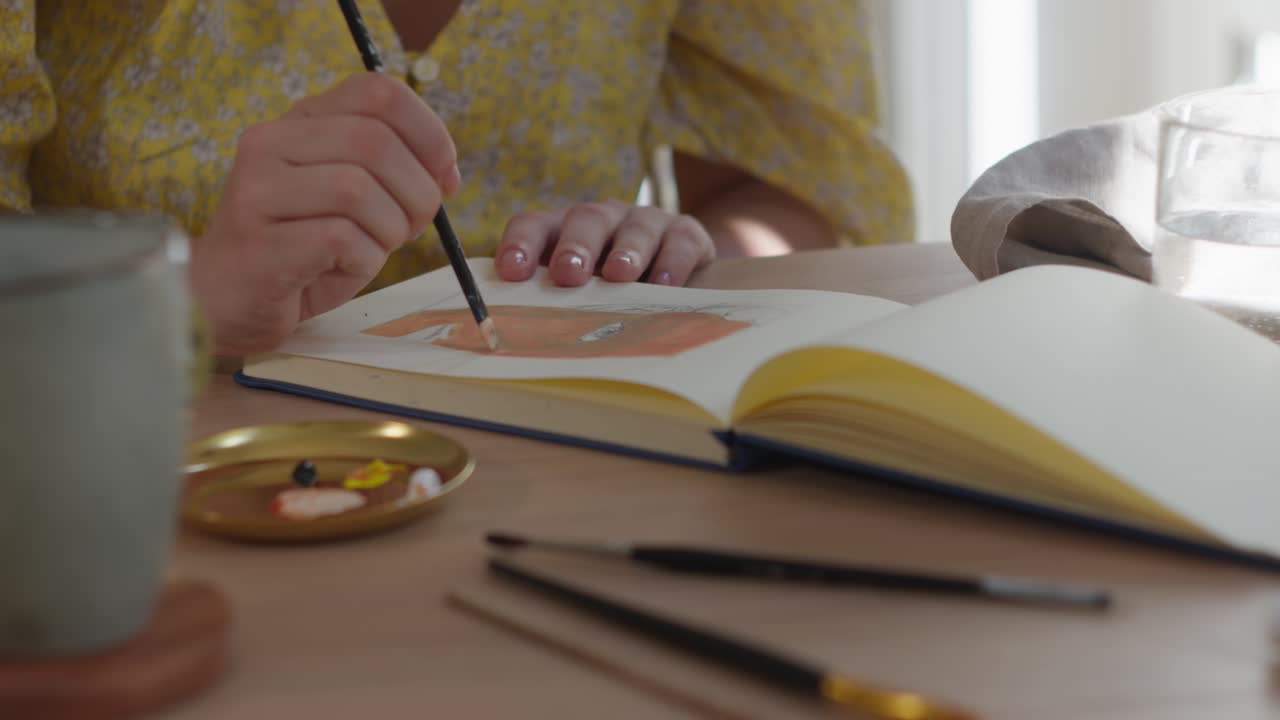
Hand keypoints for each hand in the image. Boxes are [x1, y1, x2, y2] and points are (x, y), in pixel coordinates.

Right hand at [191, 73, 458, 354]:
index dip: (428, 131)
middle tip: (412, 227)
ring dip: (389, 231)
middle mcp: (270, 143)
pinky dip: (363, 261)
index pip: (377, 92)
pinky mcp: (262, 241)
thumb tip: (448, 173)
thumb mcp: (354, 203)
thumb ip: (396, 175)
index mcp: (299, 121)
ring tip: (371, 251)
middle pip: (375, 142)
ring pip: (360, 190)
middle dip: (417, 192)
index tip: (443, 174)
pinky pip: (343, 239)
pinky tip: (340, 270)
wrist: (224, 301)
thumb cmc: (299, 251)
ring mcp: (258, 190)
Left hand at [493, 200, 715, 286]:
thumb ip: (552, 305)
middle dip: (575, 246)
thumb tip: (517, 337)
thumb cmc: (610, 293)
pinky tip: (665, 283)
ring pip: (634, 227)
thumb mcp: (579, 296)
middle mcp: (603, 220)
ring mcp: (645, 223)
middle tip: (568, 274)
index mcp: (563, 230)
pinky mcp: (684, 233)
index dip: (521, 245)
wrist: (675, 273)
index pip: (534, 225)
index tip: (512, 273)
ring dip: (626, 250)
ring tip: (620, 275)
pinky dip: (673, 261)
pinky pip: (679, 241)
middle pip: (585, 220)